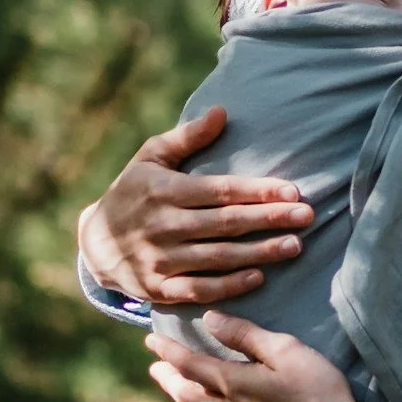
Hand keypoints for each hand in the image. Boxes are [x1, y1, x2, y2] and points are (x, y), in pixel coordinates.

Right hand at [78, 106, 314, 305]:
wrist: (94, 243)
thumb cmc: (132, 191)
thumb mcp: (151, 157)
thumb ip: (187, 137)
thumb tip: (222, 112)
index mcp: (164, 191)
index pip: (220, 191)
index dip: (258, 191)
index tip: (293, 191)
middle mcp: (163, 226)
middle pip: (226, 224)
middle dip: (269, 219)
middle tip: (307, 216)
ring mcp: (160, 260)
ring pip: (218, 258)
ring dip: (259, 253)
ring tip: (294, 246)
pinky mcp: (158, 289)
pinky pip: (199, 290)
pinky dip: (229, 286)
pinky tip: (258, 277)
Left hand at [147, 313, 401, 401]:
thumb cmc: (317, 391)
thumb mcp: (286, 351)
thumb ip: (246, 336)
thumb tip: (210, 320)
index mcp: (234, 384)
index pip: (191, 364)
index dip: (169, 351)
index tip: (150, 341)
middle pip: (189, 395)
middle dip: (169, 380)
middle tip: (154, 368)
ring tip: (176, 393)